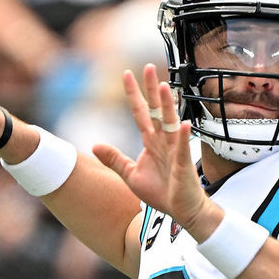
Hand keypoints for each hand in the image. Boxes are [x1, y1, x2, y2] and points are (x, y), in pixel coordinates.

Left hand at [93, 64, 219, 236]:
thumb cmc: (161, 192)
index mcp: (150, 141)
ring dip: (167, 106)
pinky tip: (183, 125)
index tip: (127, 73)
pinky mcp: (183, 165)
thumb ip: (115, 159)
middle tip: (148, 67)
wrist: (180, 210)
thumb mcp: (131, 175)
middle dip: (151, 89)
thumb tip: (95, 145)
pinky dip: (182, 137)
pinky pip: (182, 149)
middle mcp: (163, 141)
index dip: (133, 94)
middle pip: (155, 110)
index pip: (140, 112)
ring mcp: (175, 150)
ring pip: (169, 123)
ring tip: (163, 87)